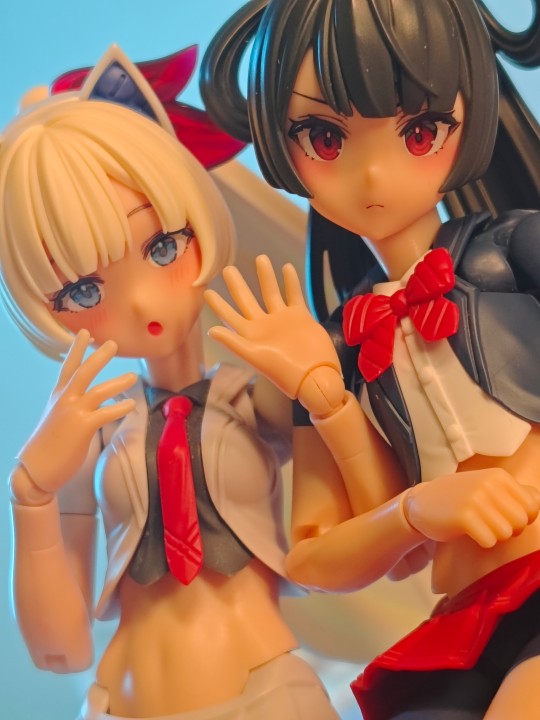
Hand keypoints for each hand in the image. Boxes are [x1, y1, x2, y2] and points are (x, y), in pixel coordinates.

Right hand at [15, 330, 136, 500]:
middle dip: (98, 356)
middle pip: (83, 371)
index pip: (67, 367)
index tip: (84, 333)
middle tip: (112, 343)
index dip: (76, 349)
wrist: (34, 471)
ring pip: (99, 390)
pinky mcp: (83, 427)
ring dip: (118, 382)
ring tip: (133, 377)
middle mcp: (64, 400)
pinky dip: (120, 408)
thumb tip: (83, 408)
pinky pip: (106, 413)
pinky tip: (131, 405)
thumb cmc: (47, 449)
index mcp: (57, 397)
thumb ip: (69, 410)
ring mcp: (73, 412)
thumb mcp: (56, 421)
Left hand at [205, 255, 344, 415]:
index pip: (230, 316)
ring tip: (261, 258)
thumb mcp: (255, 356)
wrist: (315, 376)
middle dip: (237, 284)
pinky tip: (286, 268)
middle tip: (228, 268)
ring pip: (271, 293)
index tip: (207, 290)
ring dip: (266, 276)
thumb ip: (234, 342)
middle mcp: (264, 325)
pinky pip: (294, 295)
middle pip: (247, 300)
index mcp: (250, 335)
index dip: (219, 304)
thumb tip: (211, 331)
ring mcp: (282, 319)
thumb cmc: (284, 371)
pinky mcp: (300, 316)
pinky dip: (291, 282)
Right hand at [405, 468, 539, 547]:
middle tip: (489, 524)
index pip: (533, 506)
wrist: (421, 503)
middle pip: (521, 521)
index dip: (522, 518)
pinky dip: (481, 542)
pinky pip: (489, 541)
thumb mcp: (487, 486)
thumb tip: (537, 501)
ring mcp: (476, 499)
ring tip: (478, 527)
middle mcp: (489, 484)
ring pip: (507, 533)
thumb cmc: (459, 498)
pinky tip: (468, 532)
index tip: (503, 517)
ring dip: (494, 536)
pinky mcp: (464, 517)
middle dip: (509, 529)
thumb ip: (515, 492)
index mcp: (499, 476)